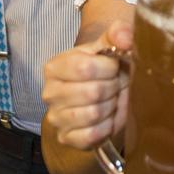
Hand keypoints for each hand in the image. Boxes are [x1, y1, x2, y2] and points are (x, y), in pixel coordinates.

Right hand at [42, 21, 132, 149]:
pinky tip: (107, 117)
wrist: (98, 99)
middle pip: (92, 92)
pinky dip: (107, 126)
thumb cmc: (102, 71)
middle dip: (112, 88)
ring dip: (110, 106)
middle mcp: (49, 93)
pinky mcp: (65, 138)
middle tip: (114, 85)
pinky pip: (92, 135)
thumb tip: (124, 35)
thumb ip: (116, 36)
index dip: (108, 68)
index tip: (114, 67)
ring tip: (110, 99)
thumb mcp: (106, 50)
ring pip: (93, 114)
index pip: (84, 68)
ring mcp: (55, 118)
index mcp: (54, 67)